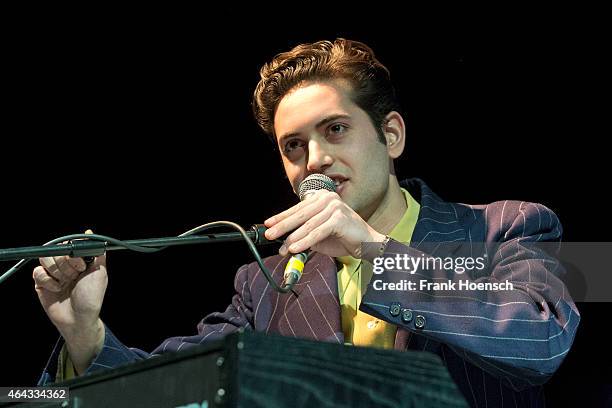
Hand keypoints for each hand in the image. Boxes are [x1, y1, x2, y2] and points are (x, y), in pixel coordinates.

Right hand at [33, 230, 106, 339]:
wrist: (79, 319)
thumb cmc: (91, 298)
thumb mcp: (100, 273)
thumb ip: (97, 252)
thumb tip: (91, 233)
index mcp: (80, 261)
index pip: (69, 245)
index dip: (72, 253)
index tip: (80, 265)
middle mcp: (66, 265)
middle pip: (56, 250)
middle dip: (66, 265)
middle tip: (74, 277)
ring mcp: (53, 273)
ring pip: (45, 259)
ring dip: (57, 272)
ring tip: (65, 283)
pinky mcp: (41, 283)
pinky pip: (37, 272)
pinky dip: (48, 281)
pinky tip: (57, 289)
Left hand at [264, 190, 385, 258]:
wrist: (367, 244)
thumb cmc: (343, 238)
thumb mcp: (319, 236)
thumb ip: (304, 235)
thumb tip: (285, 243)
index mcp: (322, 197)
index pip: (297, 208)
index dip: (282, 217)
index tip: (268, 224)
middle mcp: (327, 198)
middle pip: (300, 214)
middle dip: (283, 226)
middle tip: (269, 235)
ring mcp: (334, 207)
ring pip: (308, 225)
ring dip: (293, 237)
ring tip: (282, 247)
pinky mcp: (339, 218)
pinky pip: (317, 232)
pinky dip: (305, 241)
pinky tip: (295, 248)